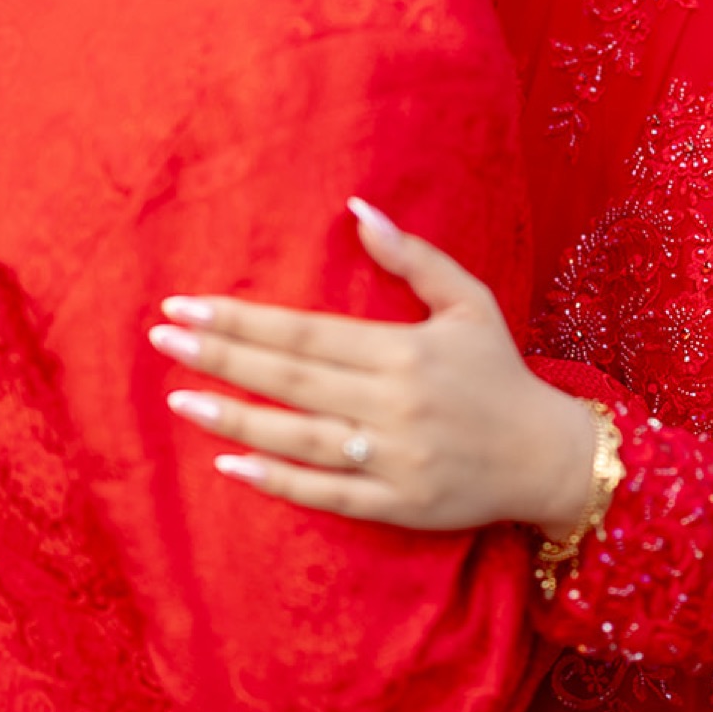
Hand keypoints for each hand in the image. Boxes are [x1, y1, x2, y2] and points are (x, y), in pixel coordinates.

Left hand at [151, 202, 595, 536]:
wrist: (549, 456)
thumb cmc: (500, 372)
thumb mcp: (469, 301)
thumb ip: (412, 257)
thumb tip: (358, 207)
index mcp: (406, 351)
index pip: (306, 333)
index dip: (244, 320)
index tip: (187, 306)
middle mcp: (395, 404)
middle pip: (292, 379)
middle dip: (222, 357)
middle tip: (163, 338)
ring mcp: (394, 459)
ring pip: (299, 437)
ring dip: (234, 417)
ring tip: (179, 398)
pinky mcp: (397, 504)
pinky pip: (327, 494)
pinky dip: (277, 481)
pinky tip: (229, 463)